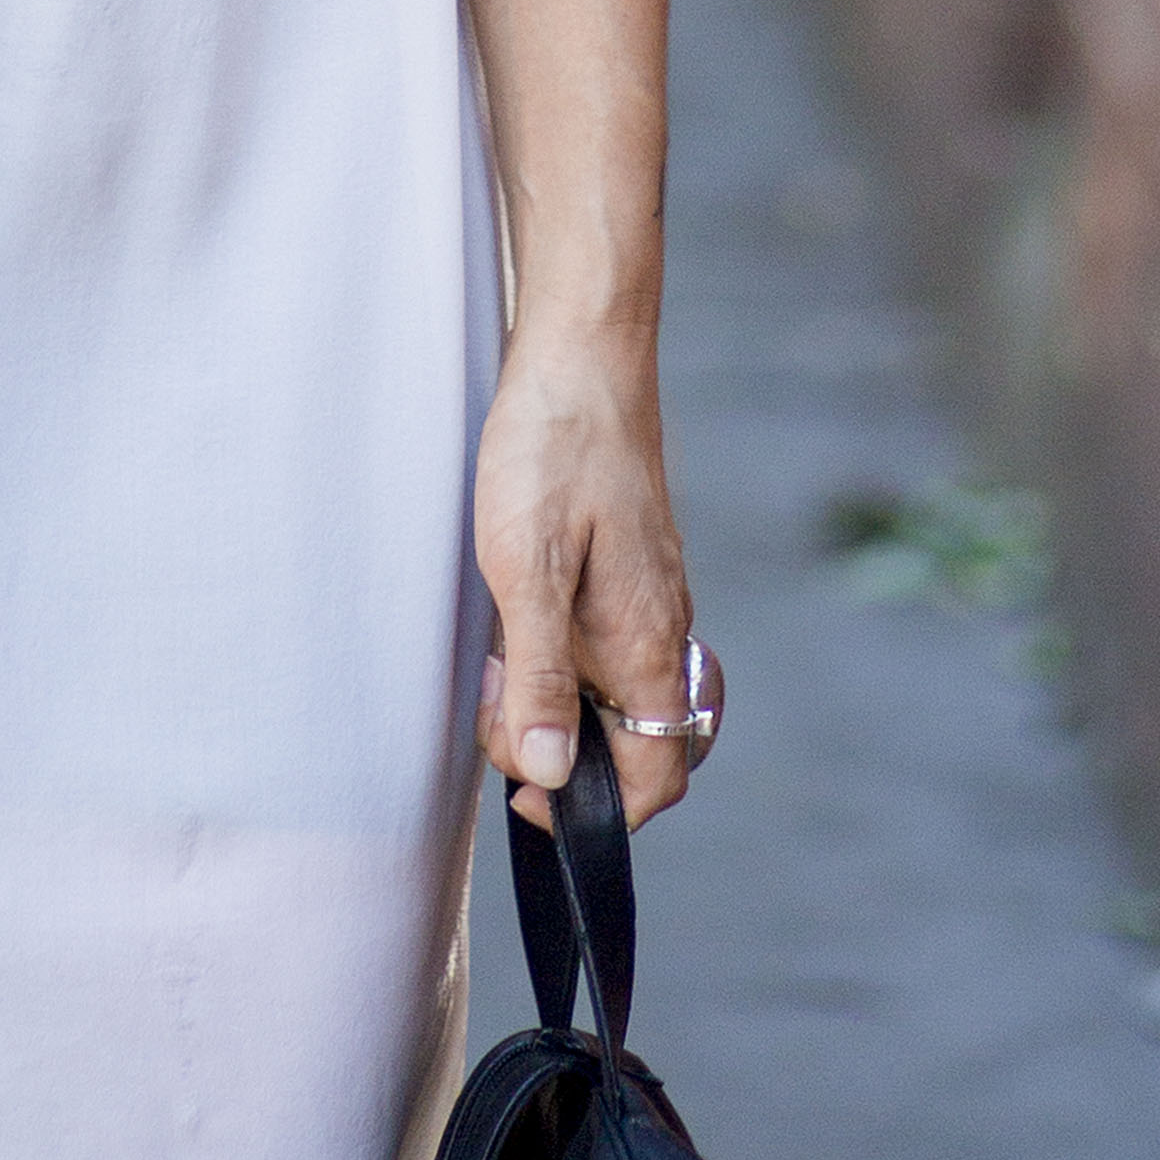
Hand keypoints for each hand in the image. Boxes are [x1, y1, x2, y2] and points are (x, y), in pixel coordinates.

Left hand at [473, 325, 699, 837]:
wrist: (583, 348)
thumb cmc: (552, 448)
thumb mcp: (526, 567)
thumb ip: (542, 675)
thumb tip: (550, 775)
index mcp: (650, 643)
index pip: (657, 774)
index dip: (594, 810)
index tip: (523, 797)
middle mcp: (663, 627)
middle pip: (635, 743)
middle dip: (565, 755)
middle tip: (496, 704)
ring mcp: (649, 594)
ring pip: (616, 693)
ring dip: (558, 703)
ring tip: (495, 658)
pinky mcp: (628, 563)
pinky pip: (605, 644)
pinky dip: (561, 658)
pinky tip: (511, 618)